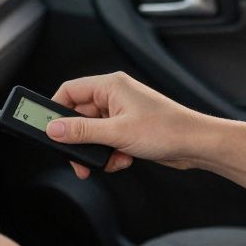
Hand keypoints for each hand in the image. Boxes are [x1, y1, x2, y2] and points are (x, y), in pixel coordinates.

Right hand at [46, 71, 214, 178]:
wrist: (196, 144)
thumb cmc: (167, 129)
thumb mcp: (117, 133)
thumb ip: (81, 132)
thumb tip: (53, 129)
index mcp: (110, 86)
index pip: (69, 91)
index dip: (55, 110)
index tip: (48, 130)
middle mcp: (114, 96)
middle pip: (78, 116)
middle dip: (79, 140)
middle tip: (77, 159)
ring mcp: (122, 113)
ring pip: (93, 132)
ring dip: (97, 150)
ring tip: (110, 159)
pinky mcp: (129, 128)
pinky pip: (107, 141)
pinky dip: (111, 154)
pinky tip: (123, 159)